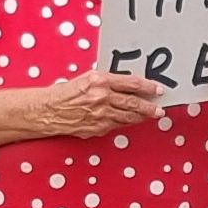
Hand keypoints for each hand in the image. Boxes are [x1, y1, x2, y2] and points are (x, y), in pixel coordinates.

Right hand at [26, 68, 169, 137]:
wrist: (48, 110)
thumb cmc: (65, 93)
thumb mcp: (87, 79)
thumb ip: (107, 82)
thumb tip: (127, 86)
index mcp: (100, 81)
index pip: (132, 83)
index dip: (148, 87)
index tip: (158, 89)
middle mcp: (102, 97)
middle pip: (133, 103)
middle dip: (149, 106)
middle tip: (159, 108)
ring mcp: (100, 115)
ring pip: (128, 117)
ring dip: (141, 117)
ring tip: (150, 116)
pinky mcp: (97, 128)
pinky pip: (116, 126)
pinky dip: (124, 123)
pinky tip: (129, 121)